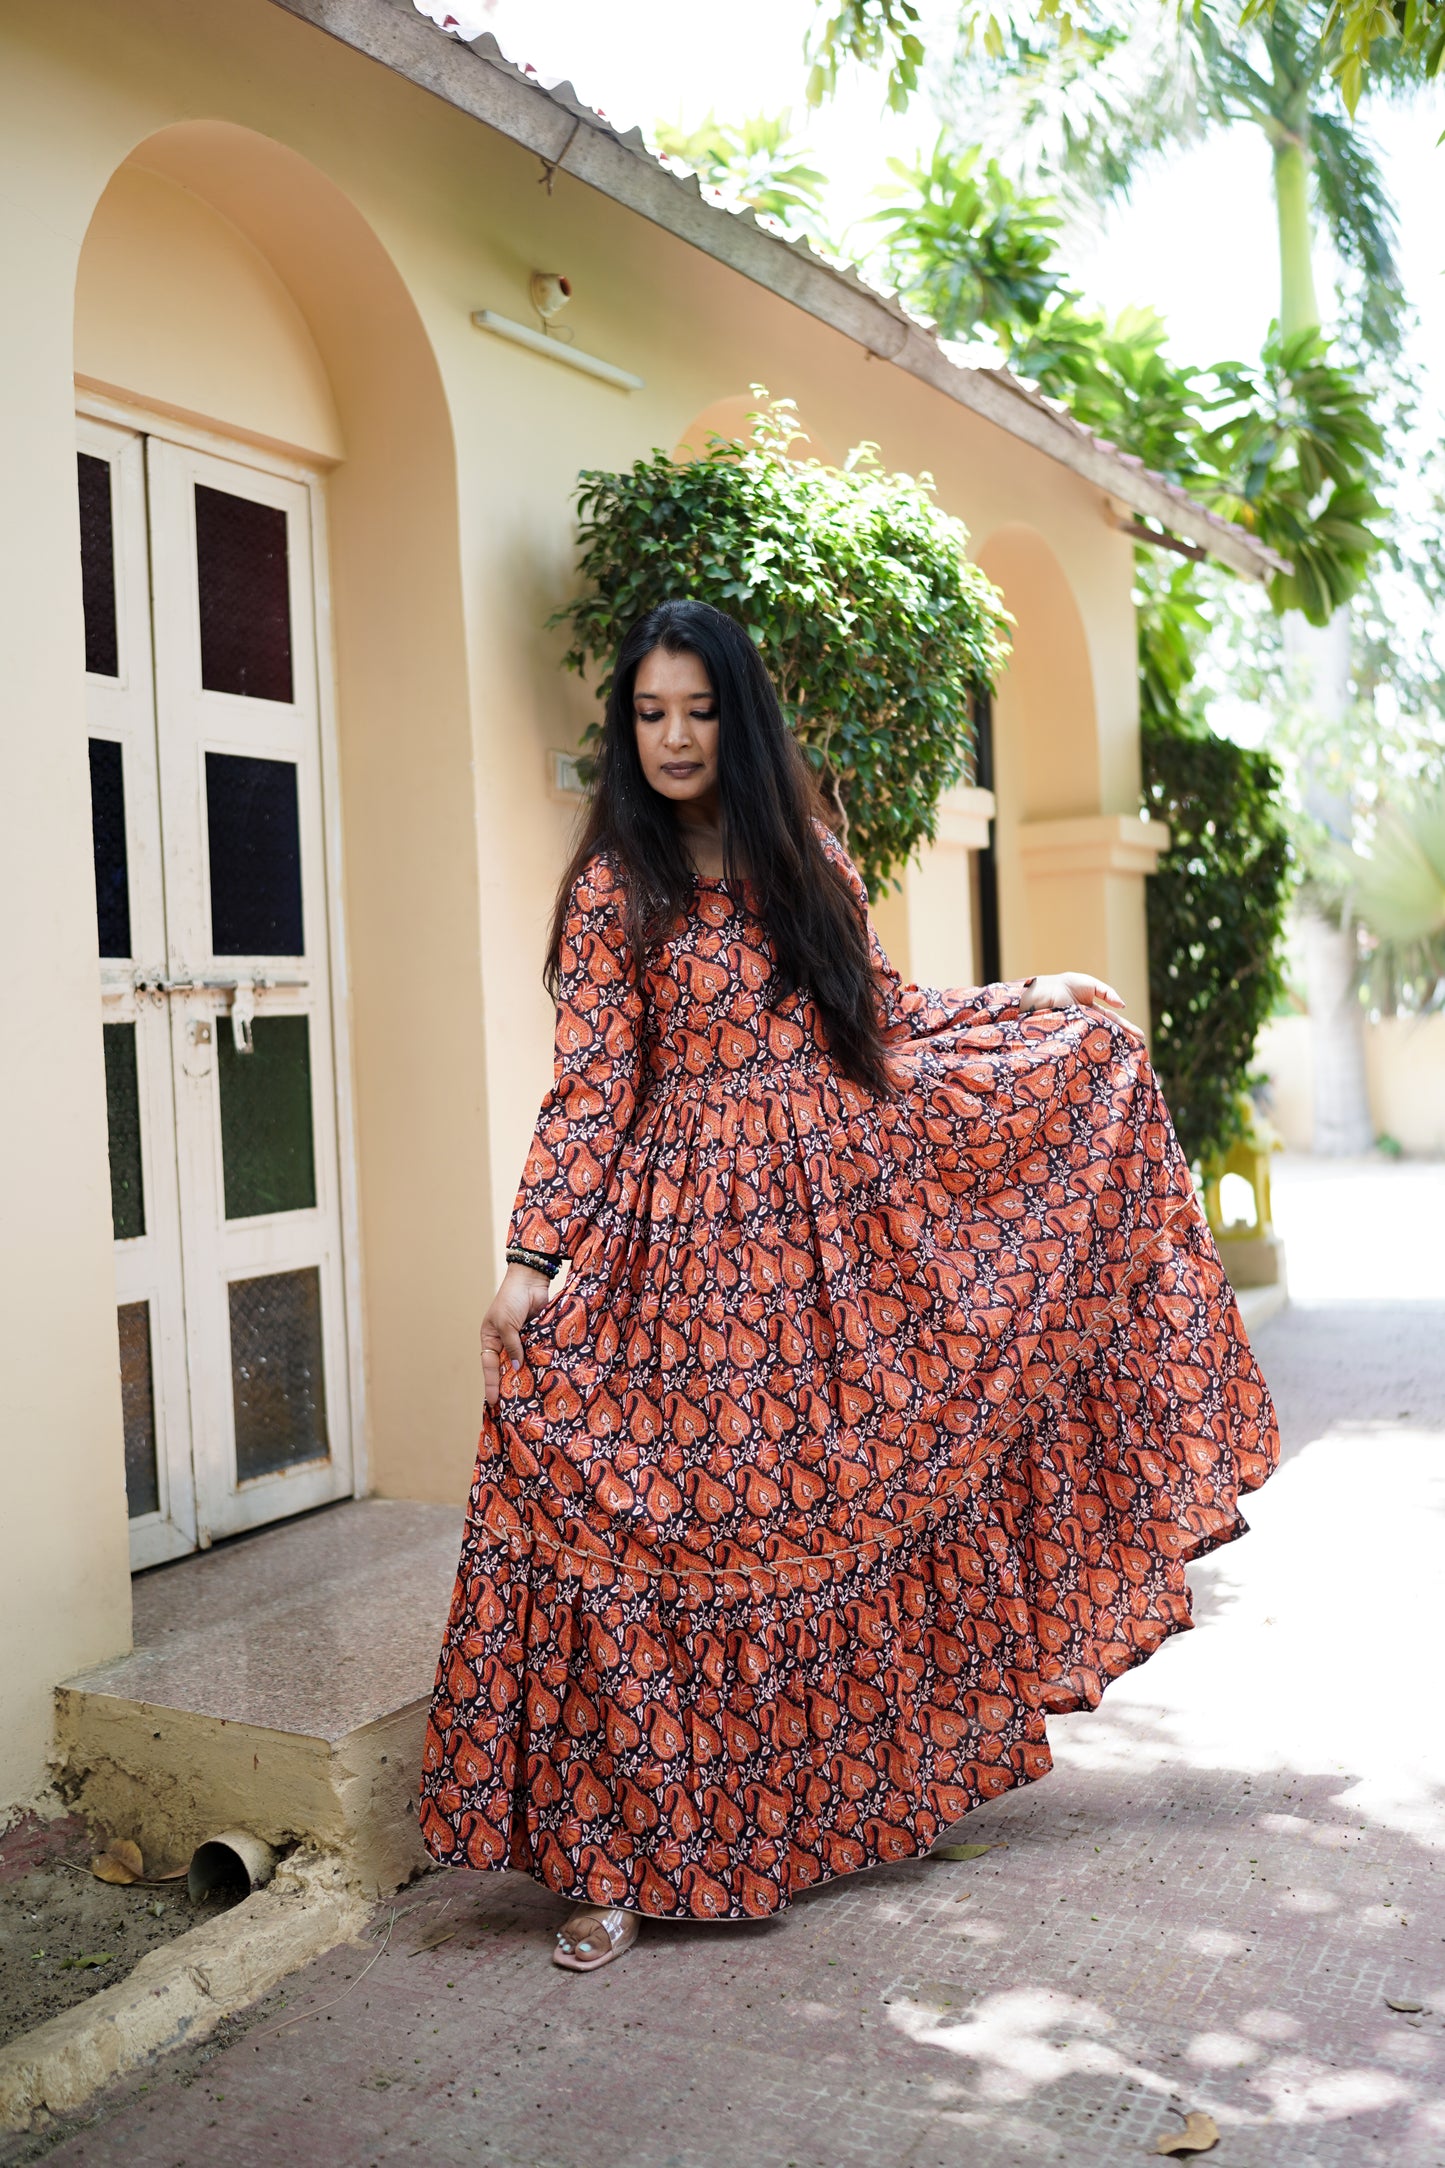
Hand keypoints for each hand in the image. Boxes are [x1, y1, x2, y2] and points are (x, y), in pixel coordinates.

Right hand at [480, 1263, 556, 1407]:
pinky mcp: (537, 1336)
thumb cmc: (511, 1299)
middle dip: (508, 1384)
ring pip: (522, 1362)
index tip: (493, 1401)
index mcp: (490, 1337)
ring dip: (526, 1375)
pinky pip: (536, 1352)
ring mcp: (521, 1339)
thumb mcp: (507, 1324)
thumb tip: (517, 1367)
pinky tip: (543, 1376)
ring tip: (528, 1396)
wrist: (531, 1279)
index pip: (489, 1365)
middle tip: (511, 1405)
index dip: (491, 1383)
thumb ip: (512, 1346)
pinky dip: (539, 1362)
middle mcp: (505, 1341)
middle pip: (505, 1367)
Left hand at [1020, 971, 1144, 1043]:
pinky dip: (1096, 1043)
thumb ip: (1107, 992)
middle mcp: (1089, 1021)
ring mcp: (1081, 1028)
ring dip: (1113, 1043)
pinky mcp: (1073, 1032)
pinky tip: (1107, 1050)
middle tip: (1140, 1048)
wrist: (1048, 990)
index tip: (1140, 1036)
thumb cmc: (1066, 985)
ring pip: (1100, 1037)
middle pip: (1110, 1031)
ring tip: (1127, 1051)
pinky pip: (1087, 1038)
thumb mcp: (1091, 985)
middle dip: (1124, 1038)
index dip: (1127, 1027)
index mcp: (1094, 1011)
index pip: (1114, 1020)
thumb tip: (1123, 1006)